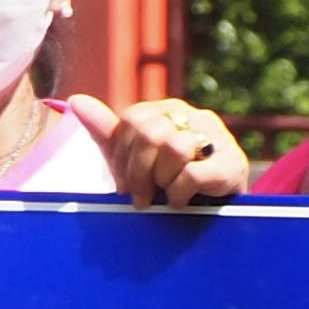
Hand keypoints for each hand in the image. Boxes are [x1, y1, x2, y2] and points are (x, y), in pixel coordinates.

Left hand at [71, 91, 248, 209]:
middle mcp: (192, 115)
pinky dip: (178, 194)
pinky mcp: (232, 163)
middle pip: (149, 133)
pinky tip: (180, 201)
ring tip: (164, 195)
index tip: (124, 183)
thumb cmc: (168, 179)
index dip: (121, 156)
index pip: (130, 122)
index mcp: (165, 110)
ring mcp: (216, 136)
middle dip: (137, 172)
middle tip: (140, 196)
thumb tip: (76, 100)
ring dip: (161, 181)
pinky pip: (192, 174)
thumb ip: (107, 132)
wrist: (212, 208)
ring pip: (174, 148)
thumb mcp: (132, 158)